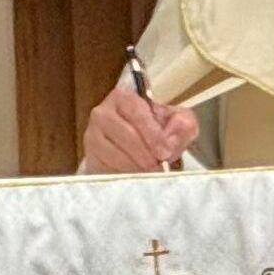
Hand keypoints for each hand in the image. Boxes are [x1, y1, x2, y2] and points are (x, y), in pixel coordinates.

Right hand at [82, 81, 198, 172]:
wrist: (135, 146)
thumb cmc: (154, 131)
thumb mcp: (175, 122)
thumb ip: (183, 123)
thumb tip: (177, 130)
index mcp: (122, 97)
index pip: (136, 111)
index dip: (152, 134)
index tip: (165, 152)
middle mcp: (102, 113)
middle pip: (125, 135)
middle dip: (146, 154)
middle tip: (160, 166)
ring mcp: (92, 137)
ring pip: (115, 155)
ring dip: (136, 167)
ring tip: (150, 173)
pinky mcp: (90, 158)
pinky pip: (106, 169)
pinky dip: (124, 176)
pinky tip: (136, 177)